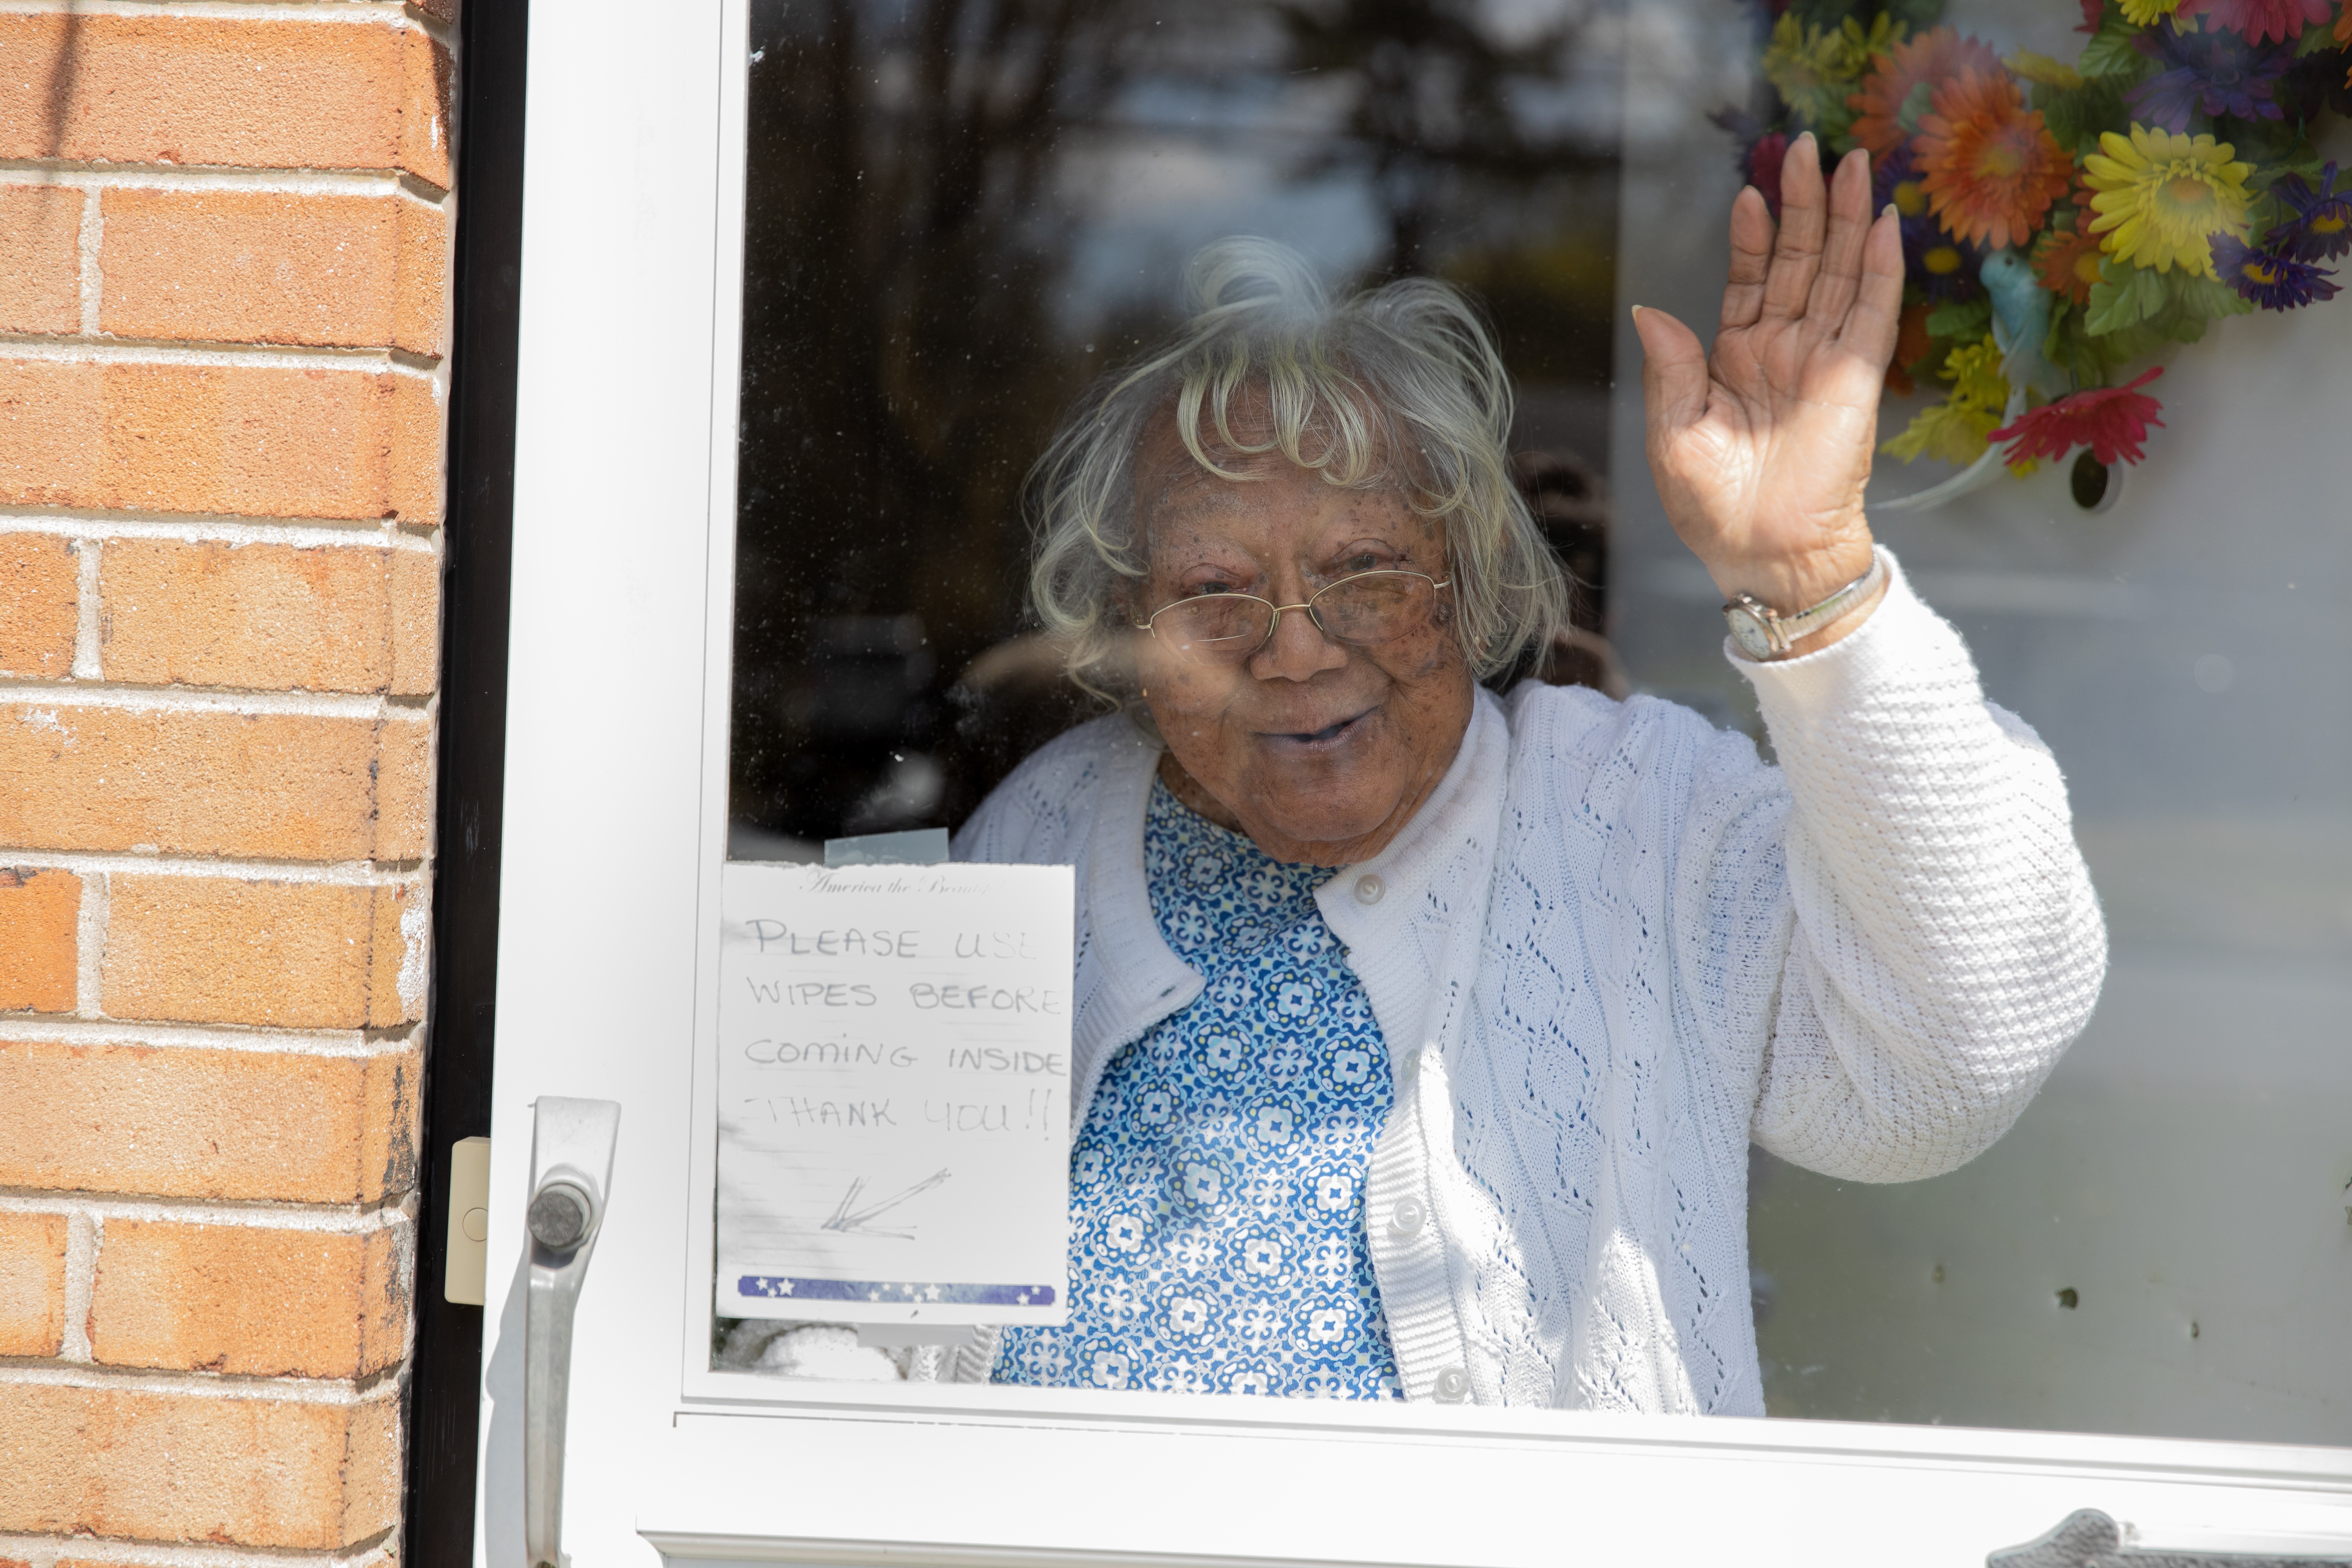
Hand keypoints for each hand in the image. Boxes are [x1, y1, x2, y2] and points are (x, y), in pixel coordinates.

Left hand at [1633, 135, 1902, 640]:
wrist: (1762, 556)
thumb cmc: (1713, 508)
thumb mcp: (1673, 435)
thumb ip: (1671, 368)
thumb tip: (1651, 309)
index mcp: (1734, 362)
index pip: (1748, 282)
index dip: (1752, 237)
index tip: (1749, 193)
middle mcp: (1781, 352)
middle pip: (1798, 262)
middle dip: (1805, 205)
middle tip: (1807, 146)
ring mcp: (1822, 362)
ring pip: (1837, 273)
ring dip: (1845, 219)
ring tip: (1852, 162)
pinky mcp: (1857, 380)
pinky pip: (1872, 314)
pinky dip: (1879, 269)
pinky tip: (1884, 225)